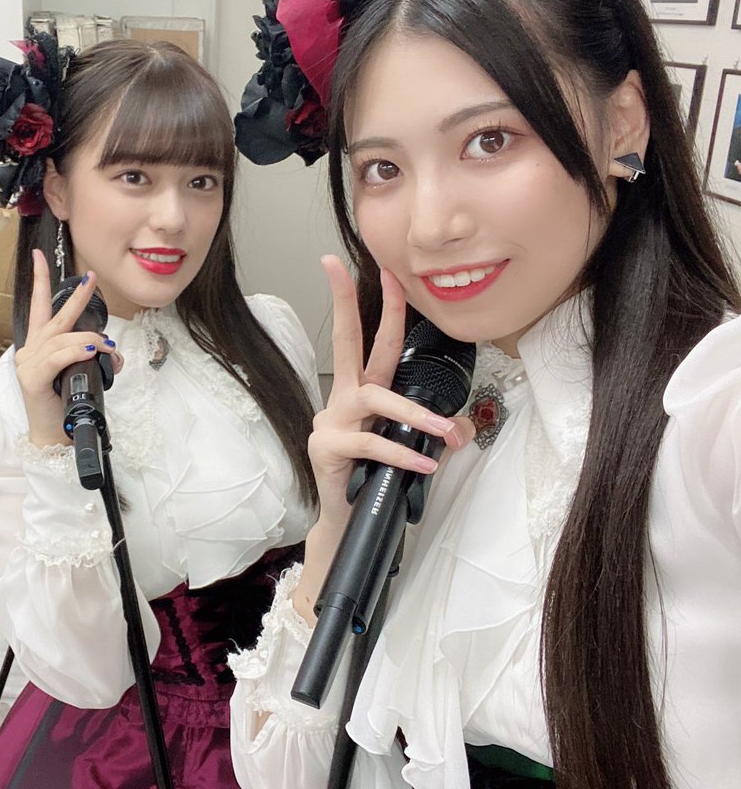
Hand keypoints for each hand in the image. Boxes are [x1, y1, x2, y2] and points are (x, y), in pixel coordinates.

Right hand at [14, 250, 120, 446]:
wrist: (53, 437)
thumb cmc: (65, 405)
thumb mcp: (78, 373)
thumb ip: (86, 355)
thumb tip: (110, 348)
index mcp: (39, 346)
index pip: (40, 308)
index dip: (41, 281)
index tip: (40, 256)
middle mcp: (31, 350)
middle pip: (54, 316)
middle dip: (75, 296)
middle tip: (91, 277)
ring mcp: (29, 364)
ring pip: (62, 338)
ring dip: (91, 340)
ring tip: (110, 349)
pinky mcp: (32, 379)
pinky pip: (57, 358)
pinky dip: (76, 351)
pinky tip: (92, 351)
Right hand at [294, 256, 472, 623]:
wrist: (346, 522)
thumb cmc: (373, 478)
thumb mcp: (405, 447)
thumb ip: (428, 432)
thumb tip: (458, 430)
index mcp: (361, 390)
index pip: (367, 339)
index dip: (372, 303)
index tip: (381, 266)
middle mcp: (343, 397)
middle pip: (349, 341)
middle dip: (353, 302)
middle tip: (375, 273)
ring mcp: (332, 420)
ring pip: (376, 399)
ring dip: (416, 413)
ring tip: (447, 432)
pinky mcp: (329, 447)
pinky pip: (372, 444)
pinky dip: (403, 452)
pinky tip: (426, 463)